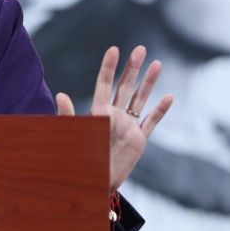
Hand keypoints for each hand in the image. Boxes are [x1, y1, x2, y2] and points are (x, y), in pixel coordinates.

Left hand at [55, 46, 173, 191]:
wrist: (94, 182)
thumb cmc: (80, 158)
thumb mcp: (74, 134)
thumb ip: (68, 115)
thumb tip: (60, 94)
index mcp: (98, 112)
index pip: (104, 84)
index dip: (109, 67)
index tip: (114, 49)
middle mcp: (114, 115)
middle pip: (125, 86)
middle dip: (133, 68)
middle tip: (140, 49)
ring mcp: (128, 126)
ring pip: (140, 99)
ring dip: (149, 82)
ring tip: (157, 64)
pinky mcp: (139, 140)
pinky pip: (151, 122)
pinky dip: (160, 110)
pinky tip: (169, 96)